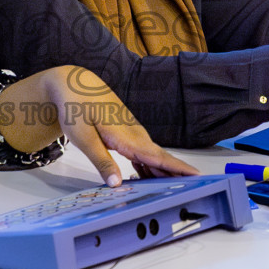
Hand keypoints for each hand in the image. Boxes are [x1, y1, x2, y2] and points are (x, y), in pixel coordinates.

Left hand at [43, 66, 198, 185]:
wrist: (72, 83)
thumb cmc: (76, 106)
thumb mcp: (82, 137)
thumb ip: (101, 162)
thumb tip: (117, 185)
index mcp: (125, 135)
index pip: (156, 156)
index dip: (176, 168)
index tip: (195, 175)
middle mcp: (132, 132)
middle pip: (159, 156)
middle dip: (177, 171)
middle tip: (196, 185)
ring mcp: (130, 130)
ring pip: (152, 153)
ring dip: (164, 169)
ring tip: (177, 184)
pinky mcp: (125, 131)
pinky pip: (141, 150)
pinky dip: (148, 162)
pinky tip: (148, 174)